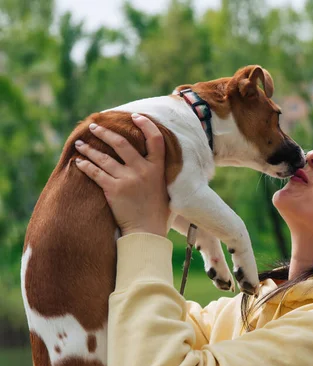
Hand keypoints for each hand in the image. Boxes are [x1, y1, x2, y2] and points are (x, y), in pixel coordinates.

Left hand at [75, 113, 169, 236]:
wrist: (147, 231)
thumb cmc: (156, 211)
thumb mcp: (163, 187)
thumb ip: (157, 171)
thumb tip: (149, 156)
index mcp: (158, 168)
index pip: (155, 139)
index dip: (145, 125)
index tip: (134, 117)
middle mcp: (143, 170)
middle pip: (122, 143)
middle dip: (105, 132)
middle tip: (94, 127)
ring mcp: (128, 179)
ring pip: (104, 157)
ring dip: (89, 149)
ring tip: (80, 144)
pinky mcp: (113, 189)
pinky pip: (95, 173)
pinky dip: (85, 166)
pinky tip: (78, 162)